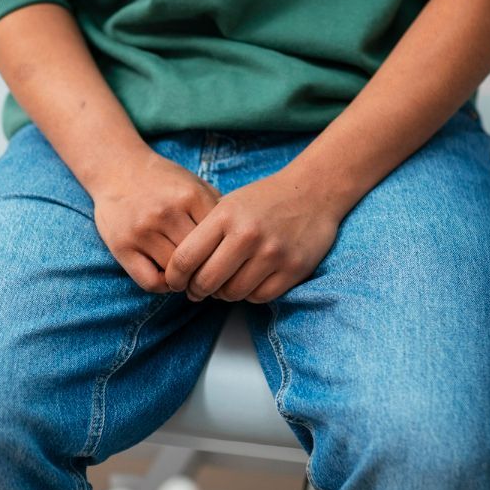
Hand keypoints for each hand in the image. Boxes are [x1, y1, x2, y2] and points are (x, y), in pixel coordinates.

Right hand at [90, 152, 220, 293]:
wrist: (118, 168)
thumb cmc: (163, 181)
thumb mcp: (194, 184)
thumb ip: (218, 208)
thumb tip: (241, 242)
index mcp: (190, 196)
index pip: (220, 240)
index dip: (226, 256)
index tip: (225, 263)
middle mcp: (167, 213)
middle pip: (199, 259)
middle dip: (207, 271)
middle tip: (209, 276)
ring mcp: (143, 230)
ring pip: (176, 273)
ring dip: (185, 280)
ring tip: (190, 277)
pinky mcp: (123, 246)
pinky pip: (151, 282)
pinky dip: (164, 286)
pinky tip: (168, 277)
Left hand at [163, 172, 343, 303]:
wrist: (314, 192)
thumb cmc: (264, 200)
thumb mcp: (228, 204)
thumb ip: (205, 234)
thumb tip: (181, 271)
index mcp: (225, 216)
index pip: (185, 258)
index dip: (175, 277)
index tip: (175, 282)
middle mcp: (248, 235)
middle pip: (206, 281)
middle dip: (196, 291)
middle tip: (196, 290)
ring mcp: (272, 253)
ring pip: (233, 294)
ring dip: (224, 294)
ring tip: (224, 284)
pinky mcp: (293, 269)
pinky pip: (260, 297)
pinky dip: (250, 295)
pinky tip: (248, 282)